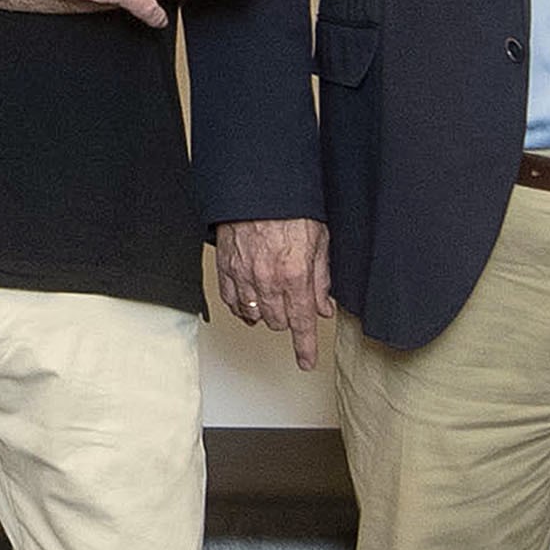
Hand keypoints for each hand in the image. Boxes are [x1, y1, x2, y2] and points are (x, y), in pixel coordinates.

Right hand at [209, 216, 329, 366]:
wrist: (257, 188)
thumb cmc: (290, 208)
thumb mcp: (319, 241)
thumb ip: (321, 280)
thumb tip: (324, 307)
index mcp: (296, 275)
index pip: (302, 324)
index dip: (305, 348)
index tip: (306, 361)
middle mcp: (268, 281)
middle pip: (278, 322)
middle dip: (289, 319)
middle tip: (295, 306)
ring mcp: (244, 277)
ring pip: (254, 315)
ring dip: (266, 314)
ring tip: (272, 304)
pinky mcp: (226, 269)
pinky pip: (232, 301)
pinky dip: (242, 307)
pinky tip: (250, 303)